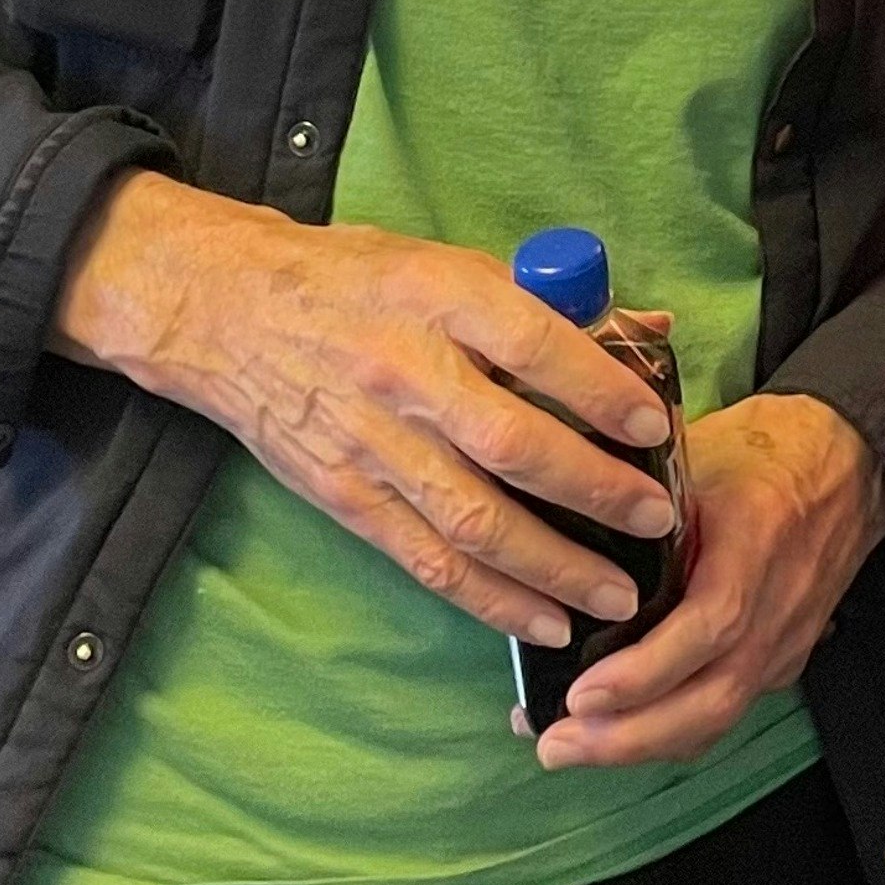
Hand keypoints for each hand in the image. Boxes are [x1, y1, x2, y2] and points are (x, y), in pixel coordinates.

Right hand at [53, 171, 679, 648]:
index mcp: (438, 297)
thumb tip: (650, 326)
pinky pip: (427, 560)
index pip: (534, 345)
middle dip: (594, 491)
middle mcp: (405, 373)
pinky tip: (544, 622)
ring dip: (553, 566)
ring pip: (473, 520)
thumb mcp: (447, 262)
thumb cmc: (356, 277)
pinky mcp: (345, 497)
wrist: (226, 310)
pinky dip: (489, 599)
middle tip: (658, 521)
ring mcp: (371, 443)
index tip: (656, 428)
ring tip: (619, 596)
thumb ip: (546, 300)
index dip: (601, 389)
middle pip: (511, 444)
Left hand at [533, 393, 884, 769]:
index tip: (581, 693)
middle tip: (556, 743)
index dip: (646, 670)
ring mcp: (784, 639)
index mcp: (758, 538)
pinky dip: (669, 732)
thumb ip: (632, 486)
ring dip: (642, 745)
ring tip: (569, 747)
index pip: (712, 624)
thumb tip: (543, 504)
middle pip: (713, 696)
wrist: (853, 463)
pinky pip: (725, 709)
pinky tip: (615, 733)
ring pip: (720, 716)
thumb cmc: (768, 449)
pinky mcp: (782, 658)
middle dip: (629, 735)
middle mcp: (778, 603)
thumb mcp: (699, 449)